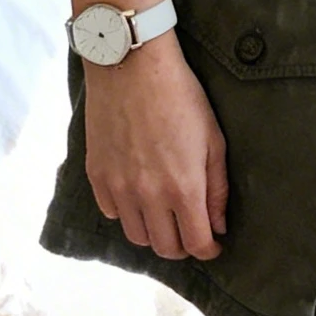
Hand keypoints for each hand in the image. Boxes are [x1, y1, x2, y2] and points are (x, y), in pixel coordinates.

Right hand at [83, 33, 228, 261]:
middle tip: (190, 232)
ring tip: (164, 216)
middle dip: (182, 246)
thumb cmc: (180, 97)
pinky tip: (138, 195)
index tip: (213, 245)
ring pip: (136, 236)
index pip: (196, 243)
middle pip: (165, 248)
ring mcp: (118, 187)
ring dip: (154, 233)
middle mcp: (148, 195)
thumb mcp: (213, 140)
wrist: (131, 65)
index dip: (209, 250)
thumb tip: (219, 225)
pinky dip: (127, 212)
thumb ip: (217, 189)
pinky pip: (111, 212)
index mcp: (183, 188)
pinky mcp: (96, 175)